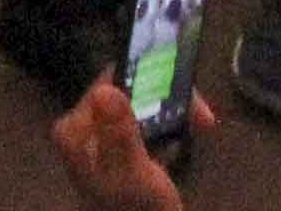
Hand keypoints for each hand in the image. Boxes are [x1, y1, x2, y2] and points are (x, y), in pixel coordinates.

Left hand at [51, 78, 195, 210]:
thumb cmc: (137, 210)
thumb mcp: (132, 172)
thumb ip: (118, 132)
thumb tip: (105, 89)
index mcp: (76, 129)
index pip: (111, 82)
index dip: (151, 83)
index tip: (188, 99)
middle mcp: (83, 129)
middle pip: (128, 93)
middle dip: (169, 101)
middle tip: (205, 120)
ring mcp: (101, 140)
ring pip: (140, 108)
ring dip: (173, 113)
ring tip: (202, 124)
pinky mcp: (120, 152)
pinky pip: (144, 126)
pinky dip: (168, 129)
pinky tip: (187, 136)